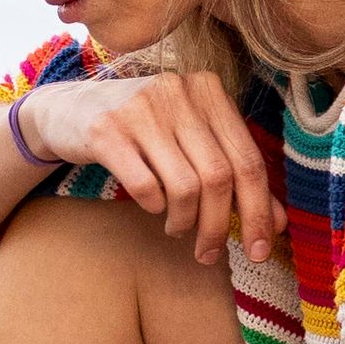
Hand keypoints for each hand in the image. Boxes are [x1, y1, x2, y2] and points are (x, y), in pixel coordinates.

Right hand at [21, 67, 284, 264]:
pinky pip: (146, 186)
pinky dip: (154, 207)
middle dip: (219, 226)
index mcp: (209, 90)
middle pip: (219, 177)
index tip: (259, 251)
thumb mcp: (191, 142)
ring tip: (176, 228)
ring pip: (186, 186)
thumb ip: (234, 176)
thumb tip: (277, 225)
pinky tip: (151, 206)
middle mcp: (179, 91)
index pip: (248, 159)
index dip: (260, 211)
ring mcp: (141, 107)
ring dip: (185, 222)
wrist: (67, 110)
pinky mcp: (106, 129)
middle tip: (209, 253)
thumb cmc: (141, 132)